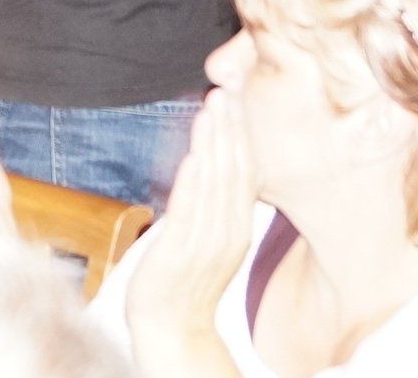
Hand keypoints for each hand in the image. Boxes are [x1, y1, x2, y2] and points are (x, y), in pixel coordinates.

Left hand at [125, 91, 256, 354]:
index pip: (246, 172)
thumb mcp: (213, 237)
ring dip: (214, 143)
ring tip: (213, 107)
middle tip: (228, 90)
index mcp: (238, 227)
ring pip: (216, 185)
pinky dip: (193, 182)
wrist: (171, 327)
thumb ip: (217, 203)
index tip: (237, 98)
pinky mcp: (179, 253)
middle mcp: (229, 232)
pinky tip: (194, 155)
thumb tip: (214, 160)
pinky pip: (190, 213)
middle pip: (235, 172)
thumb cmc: (186, 278)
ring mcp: (206, 243)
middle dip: (231, 129)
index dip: (242, 134)